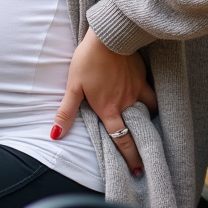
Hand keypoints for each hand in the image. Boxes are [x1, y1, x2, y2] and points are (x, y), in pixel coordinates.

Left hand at [51, 29, 157, 176]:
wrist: (109, 37)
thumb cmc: (88, 60)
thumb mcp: (73, 86)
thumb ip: (66, 112)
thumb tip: (56, 135)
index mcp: (109, 109)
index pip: (121, 139)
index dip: (129, 157)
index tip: (136, 170)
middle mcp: (127, 103)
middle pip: (140, 129)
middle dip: (145, 146)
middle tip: (149, 158)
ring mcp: (137, 89)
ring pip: (150, 110)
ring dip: (150, 118)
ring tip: (150, 124)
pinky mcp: (143, 76)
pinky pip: (151, 92)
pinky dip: (152, 98)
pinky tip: (148, 97)